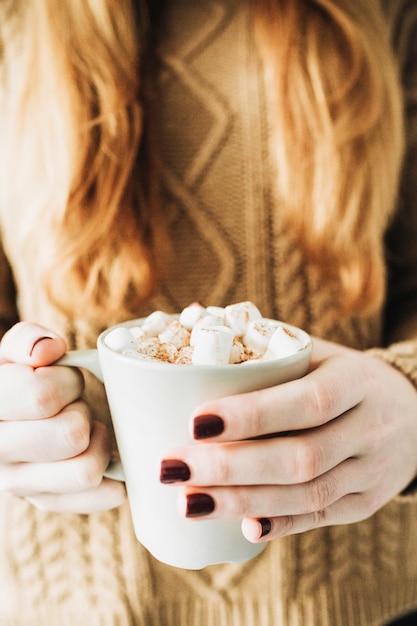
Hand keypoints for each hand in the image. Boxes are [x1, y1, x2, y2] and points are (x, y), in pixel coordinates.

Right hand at [0, 322, 125, 512]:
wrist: (20, 414)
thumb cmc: (26, 377)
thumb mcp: (19, 351)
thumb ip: (28, 340)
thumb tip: (47, 351)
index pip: (43, 396)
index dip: (67, 381)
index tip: (64, 378)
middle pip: (70, 434)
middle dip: (82, 410)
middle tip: (75, 404)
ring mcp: (20, 484)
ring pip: (86, 470)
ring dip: (98, 441)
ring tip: (86, 426)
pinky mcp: (48, 501)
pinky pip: (99, 495)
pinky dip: (113, 475)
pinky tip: (102, 454)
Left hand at [160, 337, 416, 541]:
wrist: (415, 415)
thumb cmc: (345, 377)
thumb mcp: (321, 354)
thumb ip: (270, 350)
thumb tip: (194, 328)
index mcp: (356, 381)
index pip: (307, 401)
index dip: (252, 414)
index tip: (194, 422)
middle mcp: (370, 429)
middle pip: (301, 456)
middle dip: (231, 466)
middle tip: (170, 467)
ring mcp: (371, 472)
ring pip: (308, 495)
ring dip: (243, 501)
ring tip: (187, 501)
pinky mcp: (365, 503)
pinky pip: (322, 518)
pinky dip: (281, 524)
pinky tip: (242, 527)